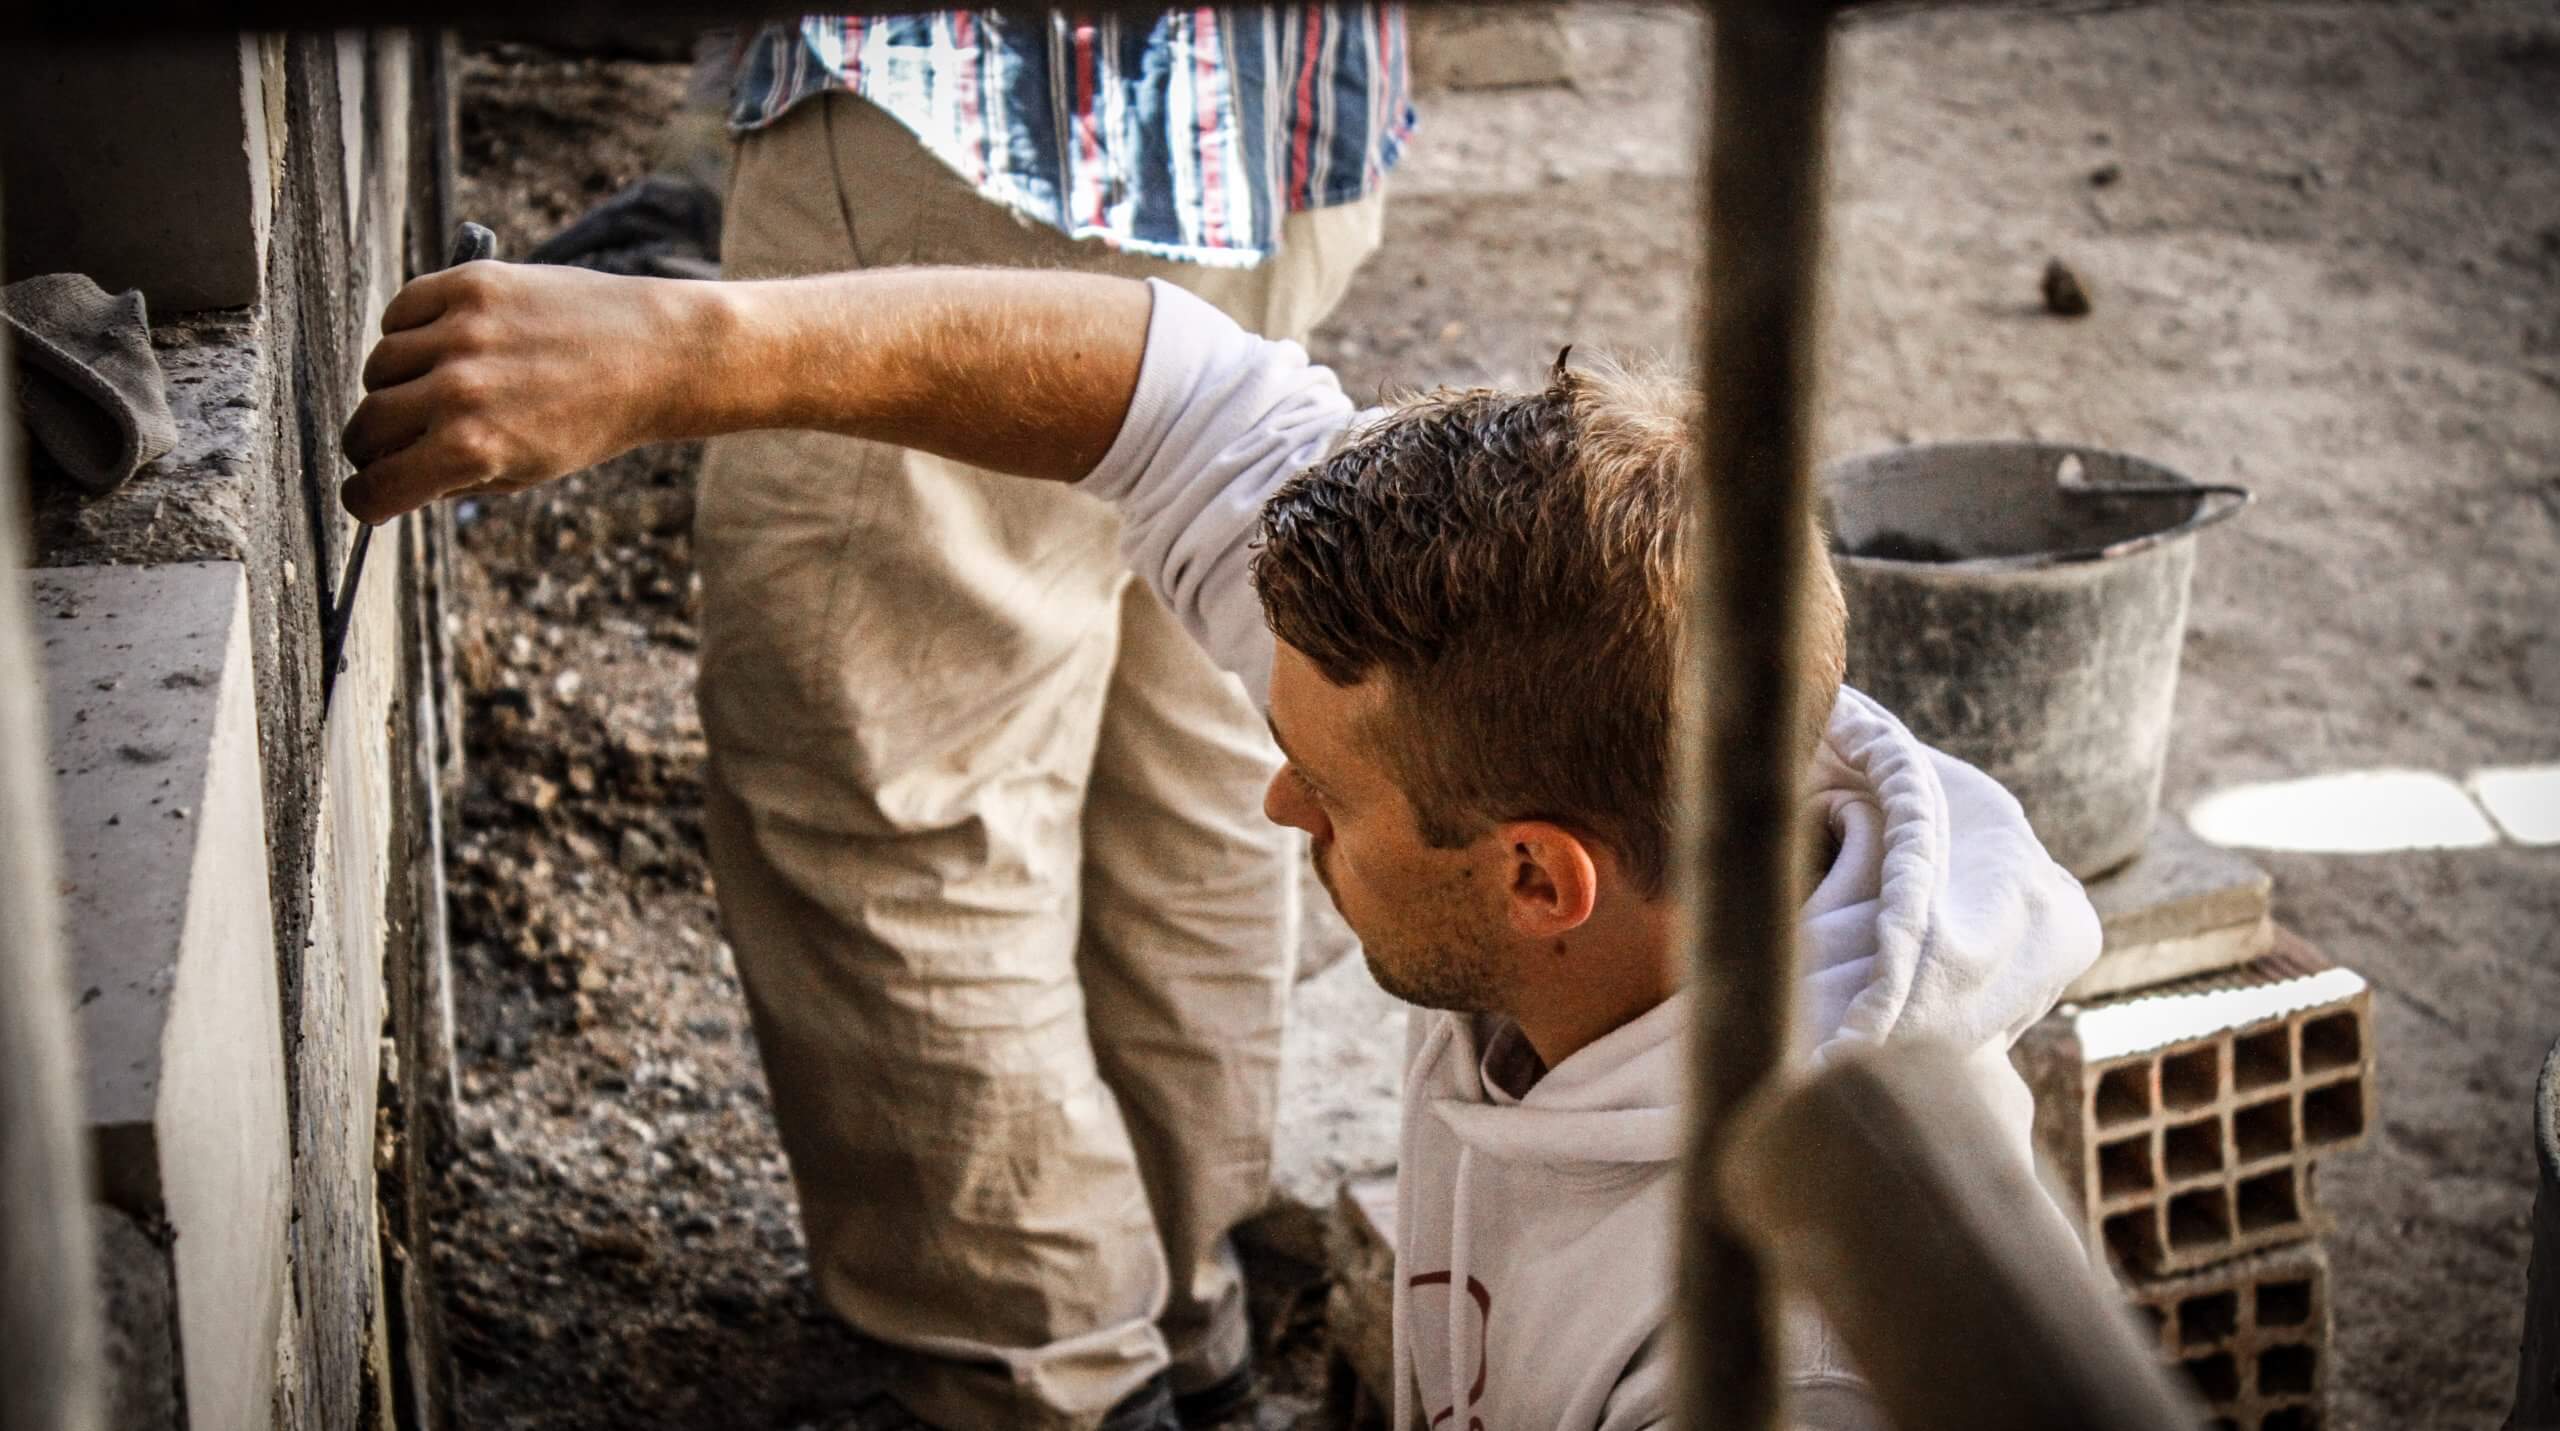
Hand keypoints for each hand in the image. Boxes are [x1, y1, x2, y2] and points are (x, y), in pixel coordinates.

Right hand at [339, 262, 714, 523]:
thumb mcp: (525, 471)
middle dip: (373, 446)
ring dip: (392, 387)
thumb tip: (388, 486)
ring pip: (377, 367)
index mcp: (472, 450)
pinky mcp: (470, 285)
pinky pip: (400, 312)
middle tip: (396, 445)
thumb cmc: (592, 421)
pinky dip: (407, 332)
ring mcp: (462, 333)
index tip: (369, 493)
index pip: (374, 487)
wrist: (654, 355)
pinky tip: (439, 347)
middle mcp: (459, 391)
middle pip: (366, 426)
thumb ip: (451, 479)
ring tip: (434, 390)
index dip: (368, 497)